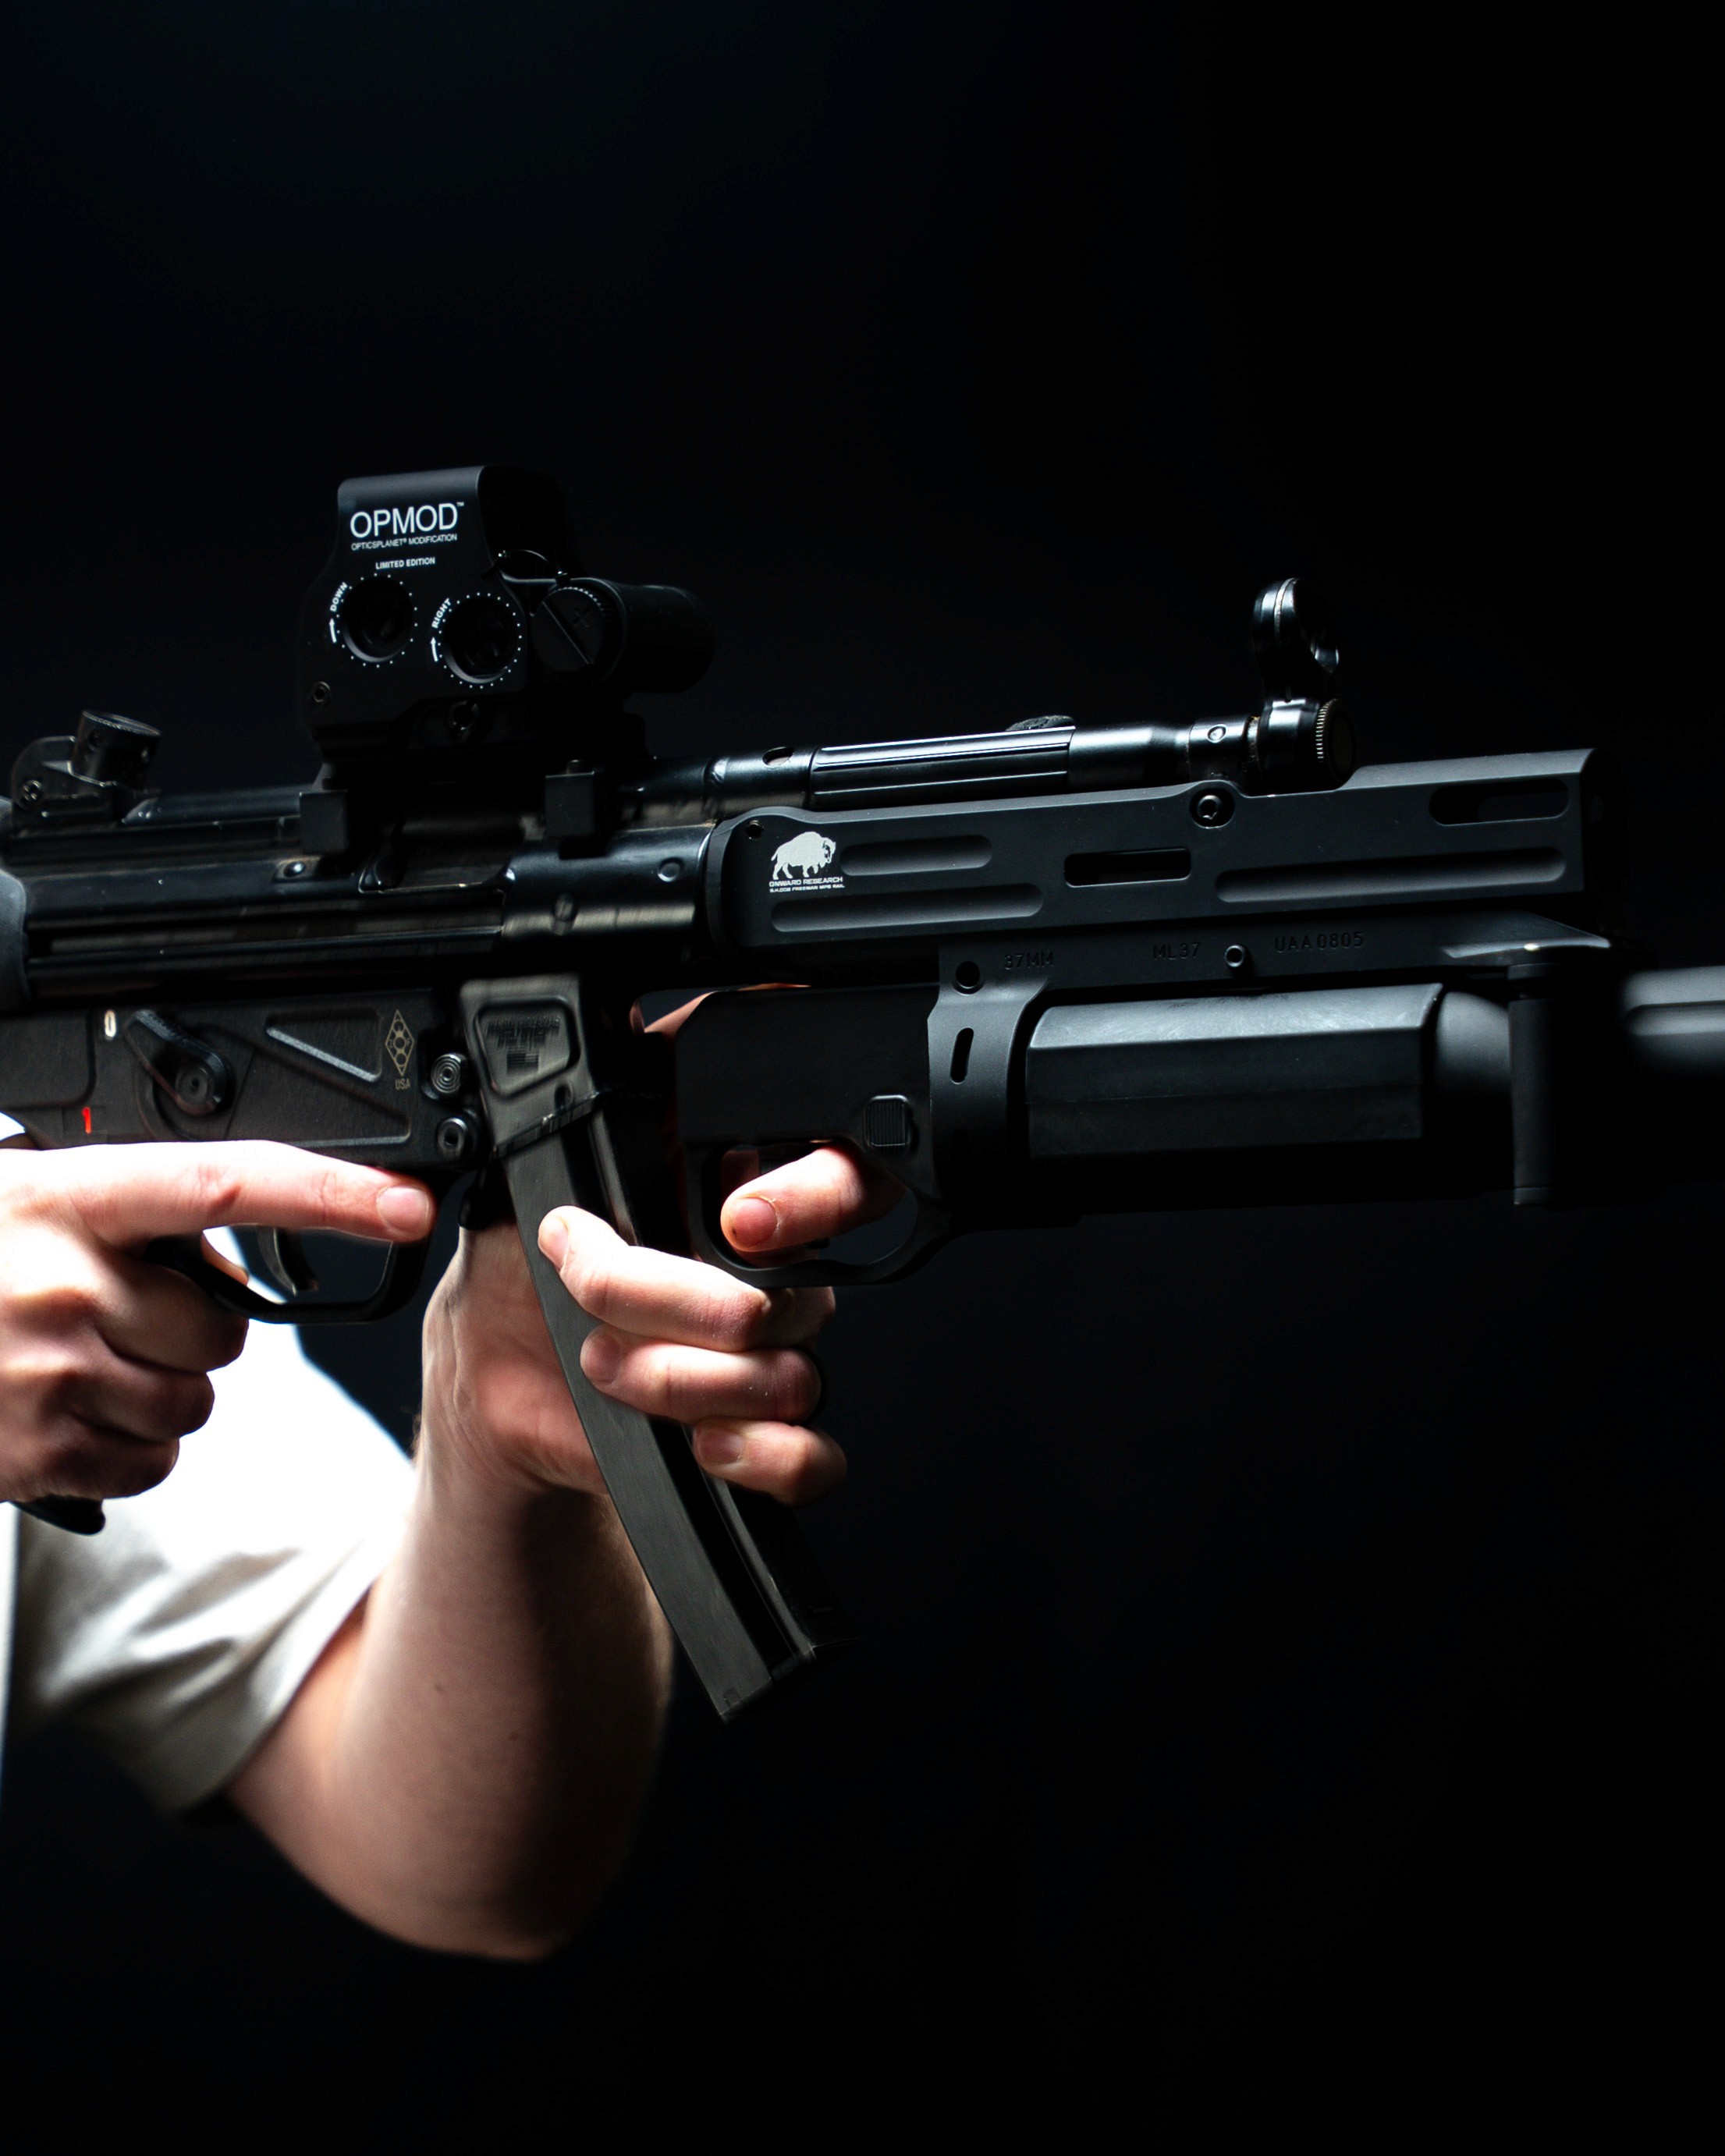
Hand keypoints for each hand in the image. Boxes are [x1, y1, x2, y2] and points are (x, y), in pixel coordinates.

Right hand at [0, 1141, 433, 1507]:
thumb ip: (127, 1211)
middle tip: (116, 1313)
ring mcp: (53, 1373)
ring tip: (76, 1361)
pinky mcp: (42, 1453)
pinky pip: (154, 1457)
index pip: (227, 1184)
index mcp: (68, 1201)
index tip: (408, 1203)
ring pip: (196, 1399)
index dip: (330, 1194)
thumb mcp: (27, 1200)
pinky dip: (129, 1444)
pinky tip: (64, 1409)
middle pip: (224, 1328)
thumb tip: (227, 1248)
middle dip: (194, 1329)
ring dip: (159, 1388)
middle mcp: (67, 1283)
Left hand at [418, 1142, 892, 1508]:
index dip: (812, 1195)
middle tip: (590, 1298)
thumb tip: (616, 1044)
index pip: (840, 1179)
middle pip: (780, 1295)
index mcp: (737, 1199)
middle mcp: (773, 1279)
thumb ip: (584, 1124)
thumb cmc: (520, 1282)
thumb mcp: (534, 1186)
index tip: (735, 1220)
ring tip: (602, 1365)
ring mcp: (776, 1361)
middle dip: (667, 1303)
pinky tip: (702, 1445)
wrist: (495, 1386)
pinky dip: (761, 1455)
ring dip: (677, 1381)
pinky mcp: (767, 1442)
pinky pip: (812, 1458)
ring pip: (787, 1376)